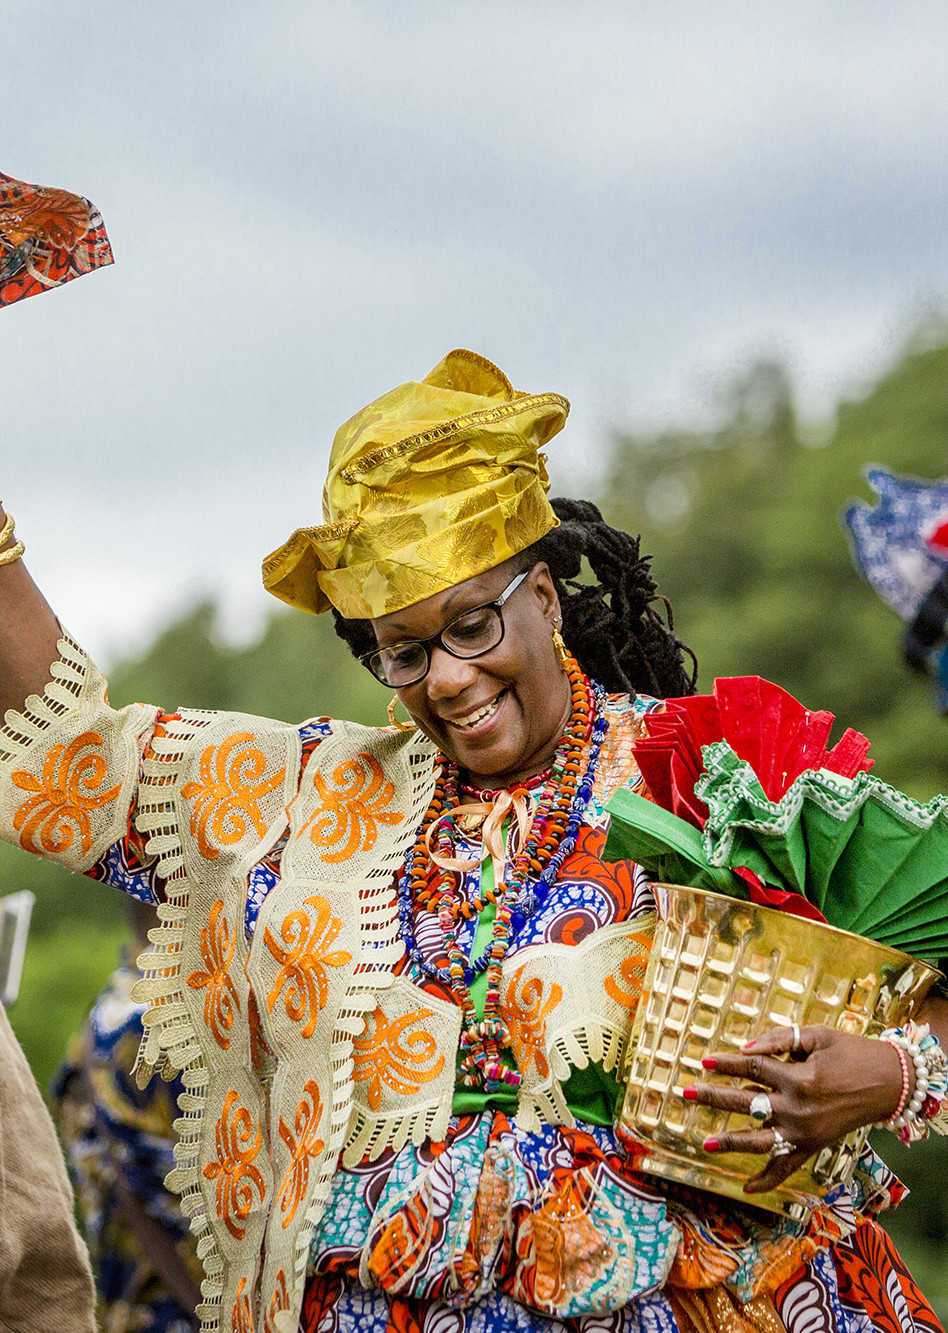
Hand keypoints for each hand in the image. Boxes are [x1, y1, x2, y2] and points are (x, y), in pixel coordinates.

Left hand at [682, 1024, 903, 1193]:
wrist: (888, 1083)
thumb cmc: (850, 1052)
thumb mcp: (816, 1036)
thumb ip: (779, 1039)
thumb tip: (744, 1048)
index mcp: (800, 1078)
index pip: (752, 1067)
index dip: (727, 1063)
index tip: (703, 1060)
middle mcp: (799, 1110)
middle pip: (747, 1102)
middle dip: (714, 1097)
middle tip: (687, 1092)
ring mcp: (805, 1133)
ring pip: (760, 1141)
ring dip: (731, 1142)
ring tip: (705, 1142)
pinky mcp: (813, 1147)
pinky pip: (787, 1168)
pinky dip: (768, 1180)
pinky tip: (746, 1187)